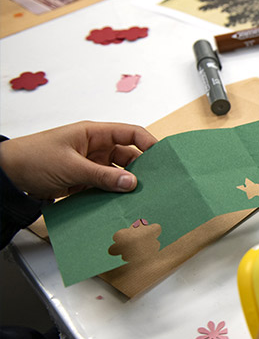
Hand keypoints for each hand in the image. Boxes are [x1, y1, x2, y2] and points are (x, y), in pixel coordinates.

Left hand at [0, 121, 156, 199]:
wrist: (5, 176)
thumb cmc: (32, 158)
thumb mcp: (71, 167)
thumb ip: (103, 176)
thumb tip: (131, 182)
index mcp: (93, 133)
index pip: (130, 133)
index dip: (149, 143)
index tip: (163, 159)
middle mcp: (94, 147)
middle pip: (127, 157)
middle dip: (140, 171)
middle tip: (153, 185)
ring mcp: (89, 165)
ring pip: (116, 175)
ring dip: (124, 186)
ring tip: (137, 199)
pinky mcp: (83, 181)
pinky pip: (104, 187)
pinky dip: (111, 196)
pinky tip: (119, 205)